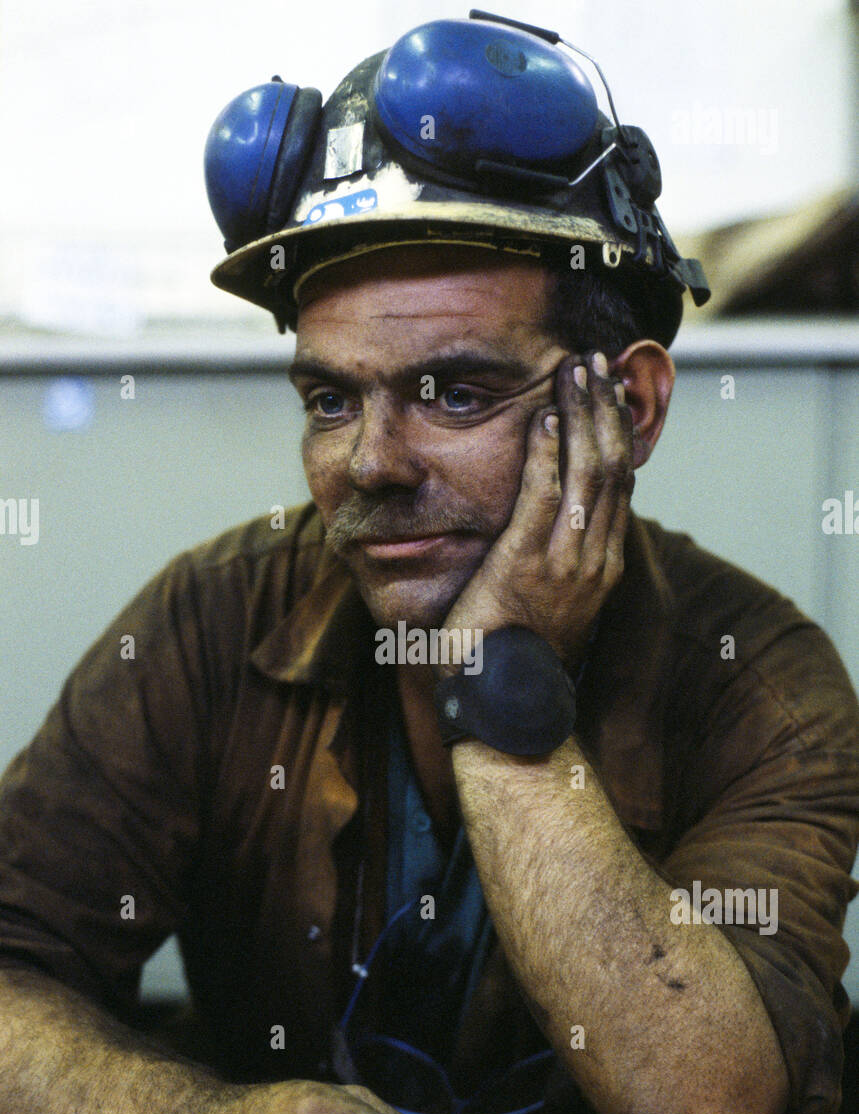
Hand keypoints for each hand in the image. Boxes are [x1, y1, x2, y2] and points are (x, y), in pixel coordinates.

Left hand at [441, 351, 634, 671]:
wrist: (502, 709)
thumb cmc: (512, 659)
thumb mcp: (548, 605)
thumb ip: (554, 562)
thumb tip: (547, 531)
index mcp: (602, 567)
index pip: (620, 484)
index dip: (617, 433)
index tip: (607, 394)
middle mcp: (595, 560)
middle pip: (614, 466)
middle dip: (605, 409)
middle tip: (595, 363)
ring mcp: (566, 562)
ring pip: (589, 472)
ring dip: (582, 415)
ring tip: (574, 372)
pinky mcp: (528, 564)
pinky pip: (544, 495)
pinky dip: (548, 452)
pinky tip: (544, 418)